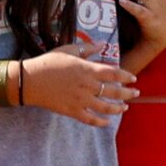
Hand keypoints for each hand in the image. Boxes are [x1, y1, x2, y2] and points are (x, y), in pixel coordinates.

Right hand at [21, 46, 139, 127]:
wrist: (29, 80)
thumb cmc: (48, 62)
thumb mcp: (68, 50)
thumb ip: (87, 49)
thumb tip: (102, 43)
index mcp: (87, 69)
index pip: (114, 74)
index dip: (126, 76)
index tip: (133, 78)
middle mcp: (87, 86)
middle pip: (114, 92)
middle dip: (128, 93)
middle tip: (136, 94)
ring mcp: (80, 100)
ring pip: (105, 107)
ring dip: (118, 108)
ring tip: (124, 107)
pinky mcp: (72, 111)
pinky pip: (90, 119)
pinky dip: (100, 122)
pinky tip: (107, 122)